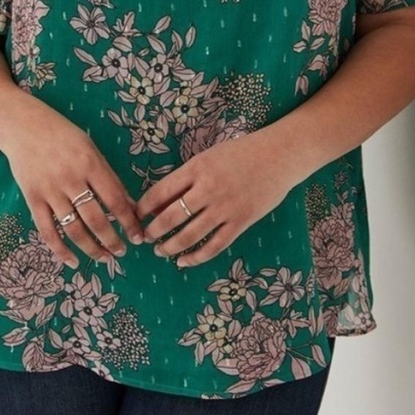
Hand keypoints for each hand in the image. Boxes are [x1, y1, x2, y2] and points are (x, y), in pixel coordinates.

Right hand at [3, 102, 144, 269]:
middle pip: (96, 219)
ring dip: (91, 248)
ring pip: (74, 229)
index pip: (115, 200)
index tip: (138, 237)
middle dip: (112, 240)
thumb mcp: (90, 148)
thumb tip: (129, 204)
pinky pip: (47, 231)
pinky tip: (73, 261)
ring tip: (104, 257)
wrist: (22, 126)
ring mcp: (50, 191)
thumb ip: (108, 176)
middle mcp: (71, 179)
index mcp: (90, 163)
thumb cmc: (62, 135)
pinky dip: (60, 250)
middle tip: (122, 252)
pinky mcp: (32, 199)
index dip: (129, 222)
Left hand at [134, 130, 296, 267]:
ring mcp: (225, 208)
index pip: (161, 191)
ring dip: (171, 246)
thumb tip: (162, 200)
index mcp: (197, 168)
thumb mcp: (209, 157)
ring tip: (160, 251)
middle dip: (154, 230)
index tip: (136, 215)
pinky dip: (196, 257)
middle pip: (172, 216)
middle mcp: (208, 189)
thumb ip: (188, 177)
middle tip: (145, 238)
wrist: (278, 156)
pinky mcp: (240, 222)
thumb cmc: (241, 153)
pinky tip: (184, 261)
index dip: (145, 206)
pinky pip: (214, 245)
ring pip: (190, 235)